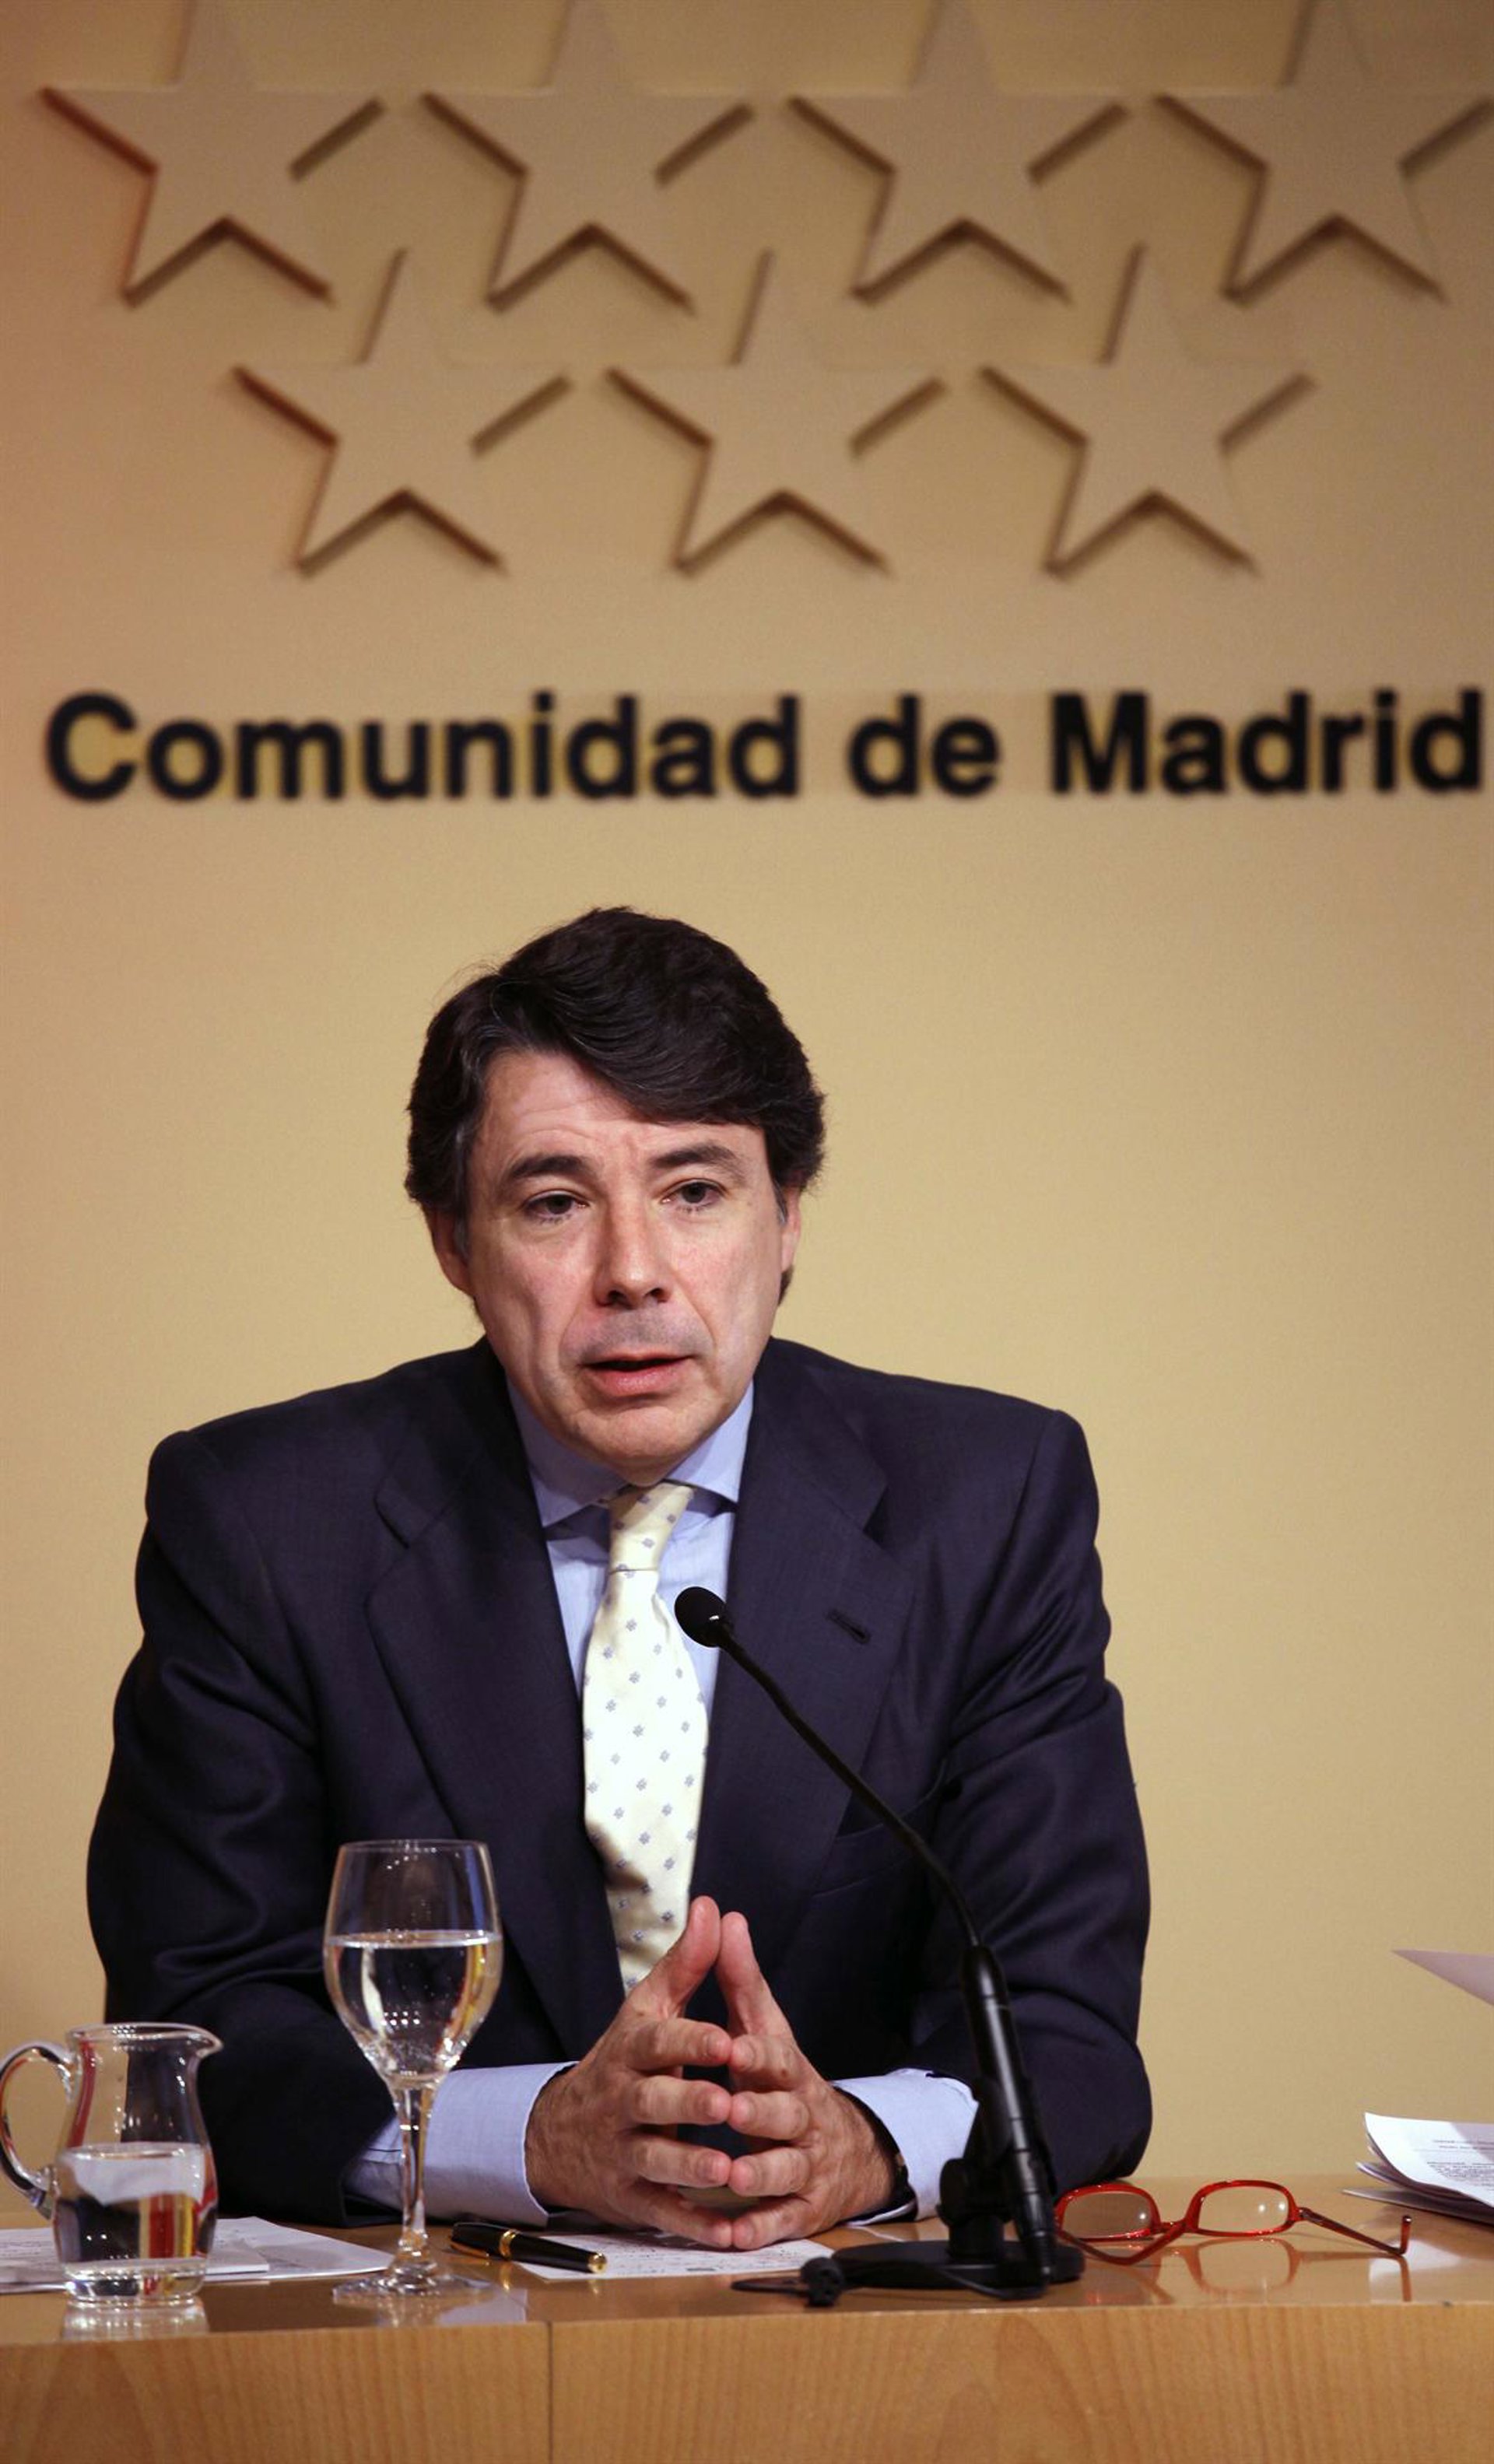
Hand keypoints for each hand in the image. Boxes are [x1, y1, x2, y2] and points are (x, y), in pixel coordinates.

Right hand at [523, 1897, 740, 2245]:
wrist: (558, 2134)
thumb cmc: (623, 2061)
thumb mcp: (648, 2009)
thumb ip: (686, 1963)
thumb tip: (712, 1906)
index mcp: (630, 2052)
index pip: (657, 2044)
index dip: (690, 2044)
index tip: (725, 2040)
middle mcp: (622, 2102)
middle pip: (653, 2104)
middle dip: (689, 2105)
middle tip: (728, 2106)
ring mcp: (622, 2152)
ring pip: (655, 2160)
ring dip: (691, 2167)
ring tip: (727, 2170)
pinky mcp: (629, 2196)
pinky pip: (661, 2213)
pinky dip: (693, 2225)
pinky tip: (727, 2231)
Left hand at [716, 1909, 896, 2248]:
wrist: (845, 2149)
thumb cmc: (786, 2082)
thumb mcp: (768, 2029)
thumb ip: (742, 1979)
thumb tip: (725, 1916)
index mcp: (788, 2072)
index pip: (777, 2058)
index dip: (757, 2054)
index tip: (733, 2047)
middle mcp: (801, 2118)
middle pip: (785, 2115)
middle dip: (759, 2113)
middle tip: (729, 2110)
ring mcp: (805, 2165)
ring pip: (786, 2170)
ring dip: (760, 2174)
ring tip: (731, 2175)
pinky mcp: (803, 2207)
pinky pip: (783, 2220)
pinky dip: (760, 2228)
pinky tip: (735, 2233)